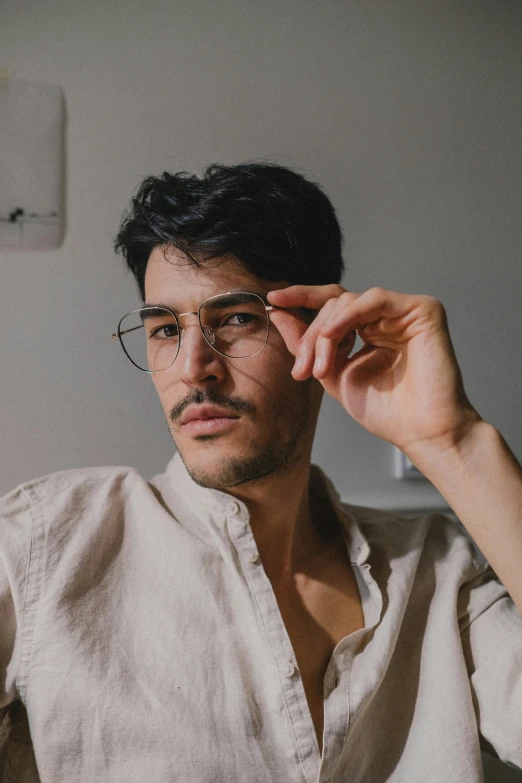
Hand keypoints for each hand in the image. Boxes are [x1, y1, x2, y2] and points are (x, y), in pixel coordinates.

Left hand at [267, 284, 482, 459]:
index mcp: (369, 329)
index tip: (273, 300)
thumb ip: (307, 344)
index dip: (302, 297)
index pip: (332, 303)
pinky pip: (373, 299)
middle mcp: (387, 316)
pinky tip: (331, 336)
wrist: (420, 432)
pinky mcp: (422, 310)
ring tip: (319, 369)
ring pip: (349, 301)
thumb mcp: (332, 375)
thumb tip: (278, 312)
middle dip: (311, 336)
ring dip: (324, 333)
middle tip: (302, 370)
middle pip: (335, 304)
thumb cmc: (385, 412)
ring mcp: (405, 311)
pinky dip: (347, 316)